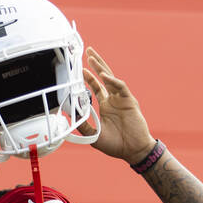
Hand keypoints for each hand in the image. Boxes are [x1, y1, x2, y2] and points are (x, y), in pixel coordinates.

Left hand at [80, 47, 154, 163]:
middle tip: (88, 51)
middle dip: (96, 64)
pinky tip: (103, 76)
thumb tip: (70, 116)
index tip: (80, 69)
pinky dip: (112, 80)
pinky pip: (121, 87)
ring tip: (92, 58)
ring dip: (102, 68)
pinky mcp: (130, 101)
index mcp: (106, 106)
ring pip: (111, 78)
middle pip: (104, 77)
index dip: (88, 77)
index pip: (96, 87)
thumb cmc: (116, 145)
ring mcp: (122, 99)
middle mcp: (114, 99)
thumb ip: (83, 126)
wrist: (133, 151)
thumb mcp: (94, 136)